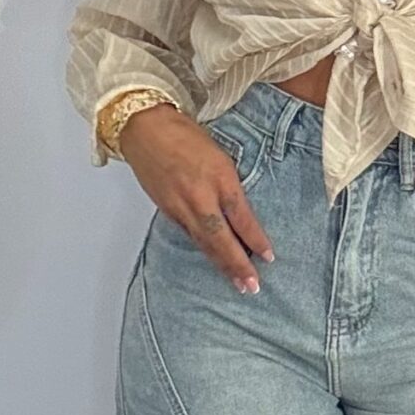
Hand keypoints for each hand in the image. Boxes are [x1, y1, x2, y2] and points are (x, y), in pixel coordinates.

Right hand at [117, 105, 275, 292]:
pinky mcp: (167, 211)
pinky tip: (214, 261)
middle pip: (221, 237)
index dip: (255, 239)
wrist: (145, 129)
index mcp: (219, 176)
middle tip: (252, 286)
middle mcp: (199, 195)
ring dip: (221, 264)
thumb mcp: (220, 156)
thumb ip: (230, 186)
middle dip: (238, 264)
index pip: (241, 216)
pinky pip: (189, 235)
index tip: (268, 257)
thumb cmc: (185, 136)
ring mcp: (180, 206)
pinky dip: (204, 250)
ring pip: (204, 242)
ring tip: (237, 283)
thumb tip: (240, 215)